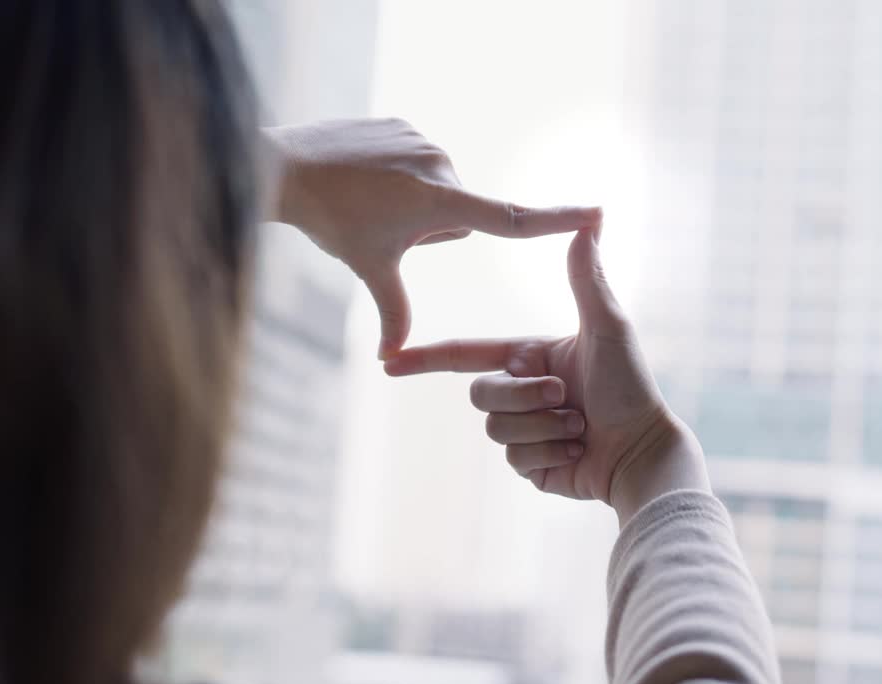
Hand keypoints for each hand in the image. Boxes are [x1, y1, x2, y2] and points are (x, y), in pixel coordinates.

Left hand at [264, 118, 600, 357]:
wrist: (285, 166)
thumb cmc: (331, 221)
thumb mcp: (369, 269)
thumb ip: (393, 312)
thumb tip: (392, 360)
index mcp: (441, 202)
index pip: (509, 218)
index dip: (555, 219)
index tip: (595, 212)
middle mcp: (442, 165)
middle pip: (455, 215)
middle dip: (429, 229)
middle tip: (381, 226)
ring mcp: (422, 140)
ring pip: (434, 188)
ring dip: (411, 202)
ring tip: (366, 201)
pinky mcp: (403, 125)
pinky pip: (414, 161)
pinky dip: (395, 175)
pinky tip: (360, 177)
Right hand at [383, 215, 708, 521]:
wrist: (643, 451)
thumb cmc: (631, 386)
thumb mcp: (608, 326)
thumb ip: (587, 278)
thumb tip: (591, 220)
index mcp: (529, 357)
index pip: (466, 354)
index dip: (426, 357)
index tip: (389, 361)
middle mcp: (521, 392)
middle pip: (481, 393)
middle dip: (523, 397)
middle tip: (566, 398)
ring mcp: (524, 431)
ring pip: (497, 429)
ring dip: (544, 427)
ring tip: (580, 426)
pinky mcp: (531, 465)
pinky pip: (515, 460)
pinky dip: (550, 453)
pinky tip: (579, 450)